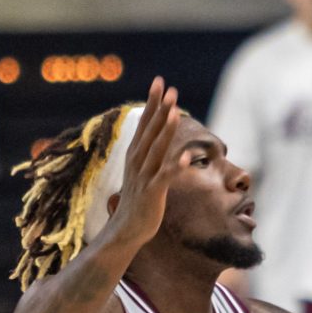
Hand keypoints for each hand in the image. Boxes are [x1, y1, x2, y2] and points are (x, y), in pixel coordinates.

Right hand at [106, 80, 182, 245]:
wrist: (125, 230)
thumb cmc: (137, 201)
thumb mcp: (142, 171)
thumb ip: (150, 153)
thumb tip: (159, 134)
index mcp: (135, 154)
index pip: (144, 123)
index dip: (152, 102)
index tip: (159, 81)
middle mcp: (138, 162)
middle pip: (151, 131)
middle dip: (160, 109)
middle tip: (170, 88)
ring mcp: (144, 177)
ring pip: (157, 150)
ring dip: (166, 131)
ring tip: (176, 112)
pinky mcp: (152, 193)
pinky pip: (165, 178)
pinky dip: (174, 168)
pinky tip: (186, 158)